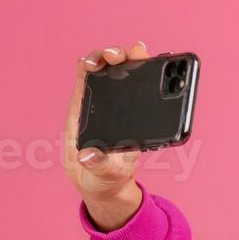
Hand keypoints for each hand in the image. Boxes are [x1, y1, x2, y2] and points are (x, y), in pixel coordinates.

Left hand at [61, 40, 149, 231]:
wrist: (109, 186)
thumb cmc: (98, 179)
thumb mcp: (97, 175)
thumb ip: (96, 166)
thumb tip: (89, 154)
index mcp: (83, 116)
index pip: (83, 80)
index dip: (90, 64)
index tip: (101, 61)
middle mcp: (97, 106)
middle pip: (103, 70)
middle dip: (114, 56)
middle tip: (132, 53)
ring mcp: (114, 109)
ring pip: (120, 76)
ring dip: (131, 61)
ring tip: (142, 52)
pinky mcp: (129, 115)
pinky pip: (135, 90)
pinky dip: (143, 76)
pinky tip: (155, 69)